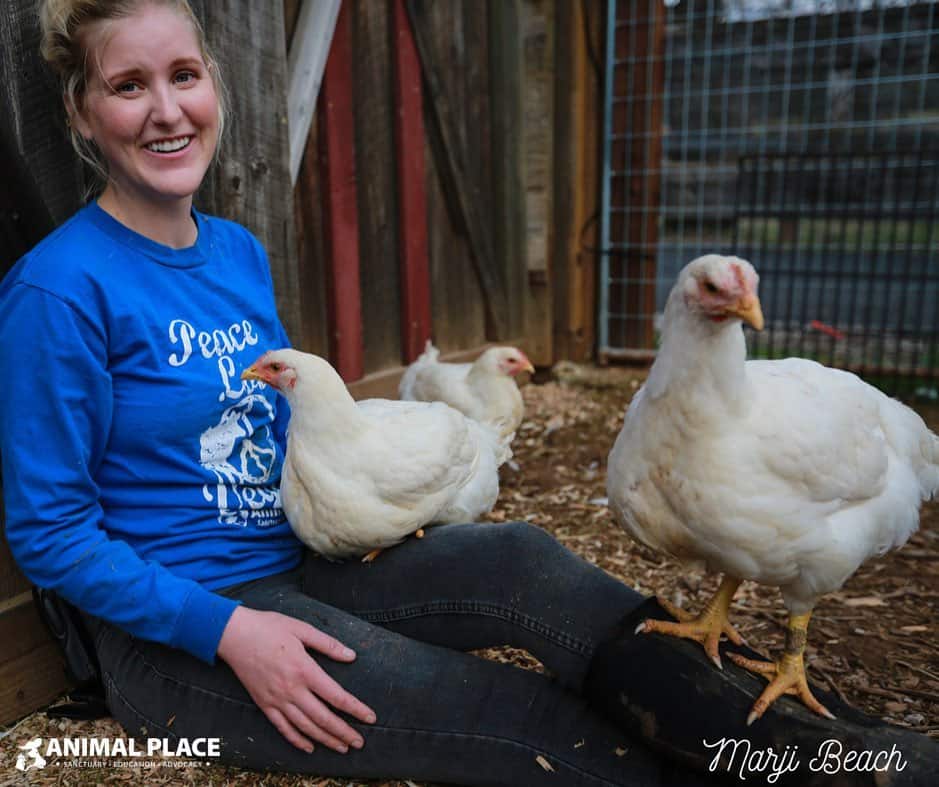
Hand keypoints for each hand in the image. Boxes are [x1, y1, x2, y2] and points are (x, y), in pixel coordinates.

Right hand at [216, 605, 376, 752]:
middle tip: (360, 743)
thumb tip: (352, 656)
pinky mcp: (263, 704)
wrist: (233, 635)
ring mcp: (276, 699)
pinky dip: (297, 740)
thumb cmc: (269, 627)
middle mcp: (292, 689)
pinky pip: (282, 728)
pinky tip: (309, 747)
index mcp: (305, 669)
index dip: (356, 709)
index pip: (337, 696)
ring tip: (341, 748)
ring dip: (325, 740)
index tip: (370, 718)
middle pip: (323, 718)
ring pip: (305, 727)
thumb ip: (328, 644)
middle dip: (344, 732)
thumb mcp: (302, 629)